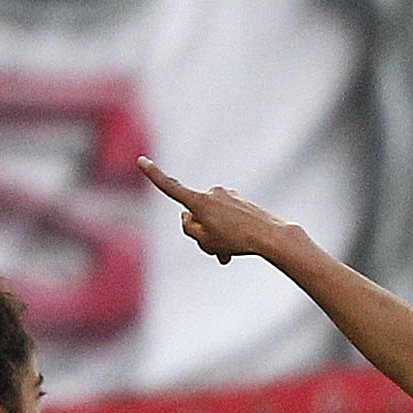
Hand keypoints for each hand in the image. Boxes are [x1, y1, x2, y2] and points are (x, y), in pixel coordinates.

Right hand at [138, 157, 305, 265]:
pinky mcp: (239, 201)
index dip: (154, 175)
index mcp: (199, 201)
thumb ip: (189, 228)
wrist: (271, 236)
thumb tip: (188, 216)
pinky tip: (238, 244)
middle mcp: (212, 193)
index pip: (171, 187)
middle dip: (200, 232)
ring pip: (212, 218)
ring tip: (229, 252)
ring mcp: (227, 195)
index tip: (141, 160)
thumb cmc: (237, 240)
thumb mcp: (205, 240)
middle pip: (194, 214)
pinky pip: (226, 218)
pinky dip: (228, 231)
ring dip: (216, 235)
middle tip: (218, 251)